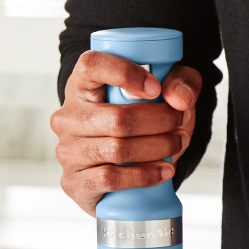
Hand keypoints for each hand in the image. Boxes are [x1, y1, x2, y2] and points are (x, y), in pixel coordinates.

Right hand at [51, 51, 200, 214]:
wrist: (121, 175)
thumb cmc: (137, 124)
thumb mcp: (165, 92)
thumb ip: (181, 82)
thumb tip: (179, 99)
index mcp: (81, 86)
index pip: (91, 65)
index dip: (125, 73)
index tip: (156, 89)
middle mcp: (67, 117)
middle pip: (118, 118)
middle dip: (160, 121)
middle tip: (180, 123)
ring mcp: (68, 152)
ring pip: (118, 149)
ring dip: (158, 148)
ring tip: (177, 144)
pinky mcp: (74, 182)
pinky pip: (111, 178)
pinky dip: (144, 175)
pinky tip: (164, 170)